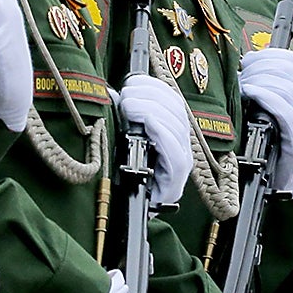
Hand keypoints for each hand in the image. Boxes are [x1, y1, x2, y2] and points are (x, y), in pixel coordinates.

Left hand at [117, 75, 194, 207]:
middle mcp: (181, 145)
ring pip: (177, 126)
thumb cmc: (124, 173)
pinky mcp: (176, 179)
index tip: (133, 81)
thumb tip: (111, 94)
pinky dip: (162, 133)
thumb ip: (122, 117)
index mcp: (170, 131)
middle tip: (126, 96)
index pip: (173, 100)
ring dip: (151, 109)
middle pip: (176, 110)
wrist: (125, 211)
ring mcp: (181, 162)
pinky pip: (176, 152)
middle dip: (150, 95)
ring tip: (129, 107)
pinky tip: (148, 123)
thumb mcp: (122, 137)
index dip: (155, 86)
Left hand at [239, 47, 292, 196]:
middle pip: (282, 67)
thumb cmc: (283, 134)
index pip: (289, 58)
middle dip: (257, 67)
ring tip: (242, 87)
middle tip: (242, 76)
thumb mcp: (283, 103)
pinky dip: (261, 94)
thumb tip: (249, 59)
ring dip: (256, 80)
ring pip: (279, 83)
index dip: (266, 54)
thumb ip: (272, 83)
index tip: (248, 61)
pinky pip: (278, 103)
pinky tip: (248, 92)